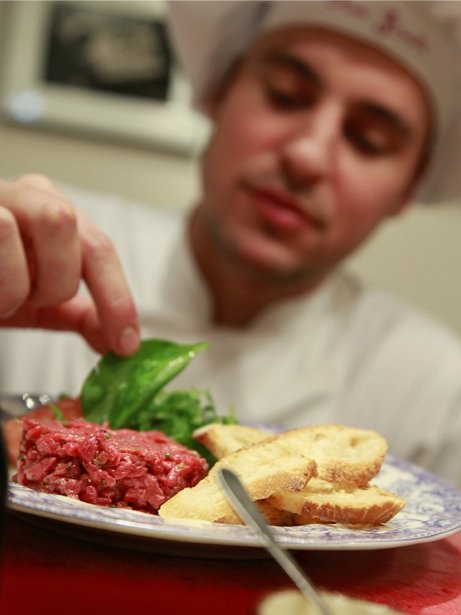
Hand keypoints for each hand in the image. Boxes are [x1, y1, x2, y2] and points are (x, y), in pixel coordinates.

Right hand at [0, 174, 139, 355]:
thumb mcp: (34, 297)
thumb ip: (80, 313)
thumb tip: (116, 341)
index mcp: (55, 213)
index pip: (100, 249)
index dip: (116, 299)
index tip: (124, 344)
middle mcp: (28, 193)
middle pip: (66, 224)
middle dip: (52, 280)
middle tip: (25, 299)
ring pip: (26, 223)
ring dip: (14, 282)